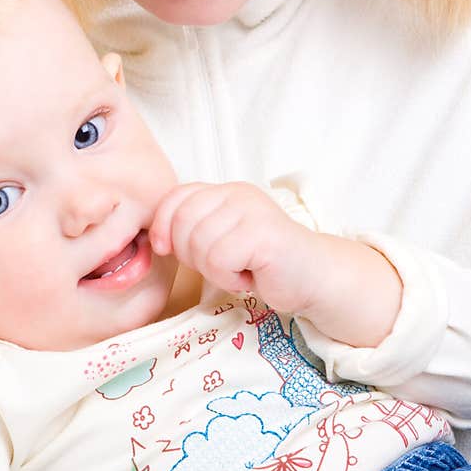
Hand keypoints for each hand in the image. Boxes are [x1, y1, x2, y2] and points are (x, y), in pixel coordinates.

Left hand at [149, 181, 401, 347]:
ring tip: (239, 269)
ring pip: (198, 245)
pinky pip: (218, 260)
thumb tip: (156, 238)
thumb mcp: (220, 240)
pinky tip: (250, 276)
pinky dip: (229, 278)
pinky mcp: (263, 235)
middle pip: (181, 223)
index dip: (162, 225)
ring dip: (214, 270)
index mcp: (224, 191)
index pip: (174, 197)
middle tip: (219, 265)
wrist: (313, 279)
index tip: (166, 249)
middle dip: (189, 255)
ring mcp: (252, 211)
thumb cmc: (262, 264)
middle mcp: (238, 194)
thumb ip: (192, 230)